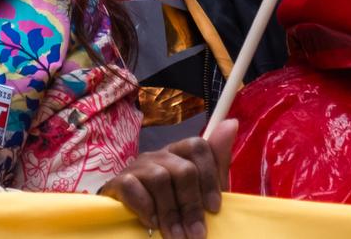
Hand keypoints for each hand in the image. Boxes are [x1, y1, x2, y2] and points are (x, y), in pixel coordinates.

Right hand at [101, 120, 230, 238]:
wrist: (131, 220)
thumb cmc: (173, 205)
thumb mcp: (200, 190)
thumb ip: (217, 163)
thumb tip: (232, 123)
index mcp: (180, 154)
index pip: (198, 147)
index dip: (209, 178)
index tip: (214, 209)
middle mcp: (159, 155)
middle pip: (183, 169)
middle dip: (191, 205)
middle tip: (196, 234)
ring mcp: (137, 167)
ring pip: (160, 178)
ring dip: (171, 213)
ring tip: (176, 236)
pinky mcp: (118, 182)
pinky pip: (132, 187)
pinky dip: (145, 208)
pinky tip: (152, 224)